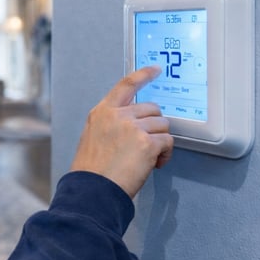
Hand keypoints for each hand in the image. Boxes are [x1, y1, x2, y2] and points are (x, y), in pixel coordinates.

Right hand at [69, 66, 173, 197]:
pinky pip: (167, 142)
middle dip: (153, 125)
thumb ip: (112, 124)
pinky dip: (165, 154)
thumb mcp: (93, 137)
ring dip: (160, 141)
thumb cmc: (91, 171)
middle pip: (152, 108)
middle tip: (146, 144)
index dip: (143, 75)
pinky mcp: (147, 143)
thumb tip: (134, 123)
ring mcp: (133, 128)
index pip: (126, 85)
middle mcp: (118, 116)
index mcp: (102, 112)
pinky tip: (154, 164)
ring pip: (162, 125)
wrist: (93, 190)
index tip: (155, 70)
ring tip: (148, 158)